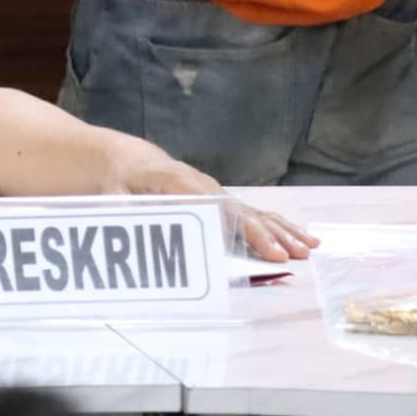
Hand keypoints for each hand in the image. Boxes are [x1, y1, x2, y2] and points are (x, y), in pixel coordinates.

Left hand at [108, 152, 317, 262]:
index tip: (249, 240)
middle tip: (287, 254)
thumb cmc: (118, 182)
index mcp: (174, 181)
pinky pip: (252, 213)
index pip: (209, 204)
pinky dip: (276, 226)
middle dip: (262, 232)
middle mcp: (201, 184)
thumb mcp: (110, 196)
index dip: (230, 223)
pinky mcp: (221, 200)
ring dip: (278, 230)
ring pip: (251, 210)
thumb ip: (122, 213)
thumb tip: (132, 230)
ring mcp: (214, 191)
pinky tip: (302, 239)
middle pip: (236, 209)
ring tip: (306, 249)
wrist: (126, 160)